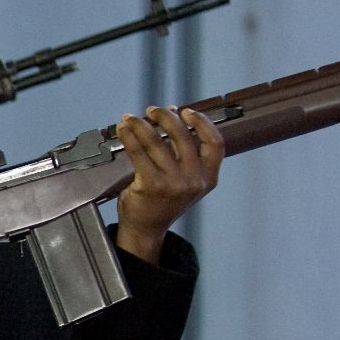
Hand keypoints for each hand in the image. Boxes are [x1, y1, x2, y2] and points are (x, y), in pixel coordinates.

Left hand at [113, 106, 223, 263]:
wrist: (147, 228)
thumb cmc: (163, 201)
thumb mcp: (186, 181)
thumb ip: (185, 154)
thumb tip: (173, 115)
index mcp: (208, 178)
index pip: (215, 143)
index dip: (202, 123)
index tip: (187, 111)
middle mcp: (194, 180)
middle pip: (183, 135)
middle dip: (165, 116)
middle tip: (152, 110)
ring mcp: (174, 183)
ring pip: (156, 140)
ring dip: (141, 124)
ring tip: (131, 119)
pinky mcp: (152, 184)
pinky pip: (138, 151)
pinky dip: (128, 136)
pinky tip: (123, 130)